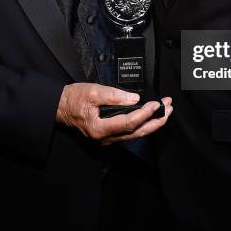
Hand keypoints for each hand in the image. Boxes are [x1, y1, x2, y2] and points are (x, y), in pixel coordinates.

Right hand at [56, 83, 172, 143]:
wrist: (61, 107)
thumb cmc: (74, 99)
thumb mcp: (93, 92)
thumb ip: (114, 95)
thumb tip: (134, 99)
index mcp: (100, 128)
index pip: (129, 123)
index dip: (144, 113)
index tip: (156, 104)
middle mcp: (105, 138)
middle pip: (137, 132)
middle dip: (156, 121)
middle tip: (168, 109)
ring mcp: (107, 138)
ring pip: (135, 134)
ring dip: (152, 123)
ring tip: (164, 111)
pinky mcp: (109, 135)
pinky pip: (130, 132)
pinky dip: (142, 124)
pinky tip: (150, 117)